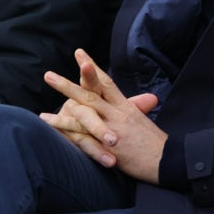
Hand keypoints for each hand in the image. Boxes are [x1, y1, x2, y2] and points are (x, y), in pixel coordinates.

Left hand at [40, 49, 165, 183]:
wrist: (167, 159)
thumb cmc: (156, 144)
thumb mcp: (145, 122)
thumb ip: (139, 109)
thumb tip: (146, 100)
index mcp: (125, 107)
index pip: (107, 82)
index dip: (93, 68)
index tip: (80, 54)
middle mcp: (117, 112)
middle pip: (90, 92)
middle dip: (69, 82)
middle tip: (49, 75)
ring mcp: (111, 126)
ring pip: (84, 107)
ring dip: (63, 96)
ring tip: (46, 92)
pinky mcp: (107, 143)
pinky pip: (81, 131)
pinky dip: (63, 125)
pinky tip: (48, 120)